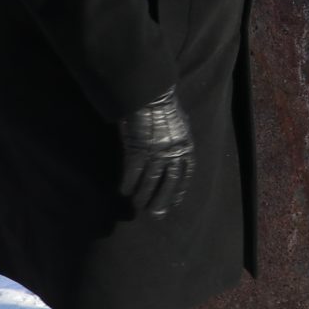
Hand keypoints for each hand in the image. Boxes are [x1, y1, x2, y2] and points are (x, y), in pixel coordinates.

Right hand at [117, 89, 194, 218]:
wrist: (149, 93)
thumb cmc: (163, 107)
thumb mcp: (180, 125)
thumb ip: (179, 142)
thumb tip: (176, 155)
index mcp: (186, 146)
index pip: (185, 175)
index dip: (178, 191)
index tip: (172, 204)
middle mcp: (173, 152)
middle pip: (169, 182)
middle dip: (161, 200)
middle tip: (154, 215)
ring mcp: (156, 151)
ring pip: (150, 180)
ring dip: (143, 195)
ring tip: (137, 206)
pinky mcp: (138, 148)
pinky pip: (133, 171)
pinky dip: (128, 183)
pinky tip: (123, 191)